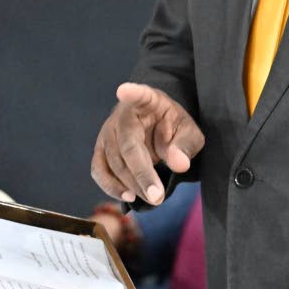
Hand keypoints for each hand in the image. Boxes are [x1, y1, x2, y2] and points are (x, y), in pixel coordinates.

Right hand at [91, 83, 204, 205]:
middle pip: (127, 145)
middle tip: (157, 196)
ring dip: (131, 184)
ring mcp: (107, 131)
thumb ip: (185, 146)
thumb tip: (179, 164)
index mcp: (148, 101)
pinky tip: (129, 196)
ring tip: (152, 197)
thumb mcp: (189, 133)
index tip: (124, 90)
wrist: (156, 126)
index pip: (140, 94)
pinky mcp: (101, 149)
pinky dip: (111, 186)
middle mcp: (122, 114)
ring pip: (113, 162)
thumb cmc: (173, 127)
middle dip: (141, 173)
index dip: (132, 93)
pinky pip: (99, 170)